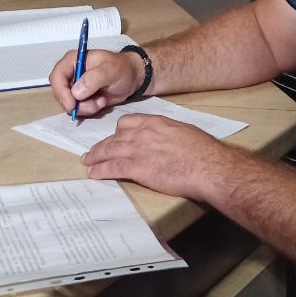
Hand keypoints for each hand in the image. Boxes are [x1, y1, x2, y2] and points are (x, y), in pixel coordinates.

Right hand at [49, 48, 144, 117]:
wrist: (133, 77)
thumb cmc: (122, 68)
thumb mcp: (110, 70)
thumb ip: (93, 79)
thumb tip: (76, 92)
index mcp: (73, 61)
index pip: (56, 77)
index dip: (61, 92)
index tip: (72, 104)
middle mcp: (71, 74)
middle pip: (61, 93)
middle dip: (76, 103)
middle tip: (93, 105)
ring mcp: (76, 87)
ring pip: (69, 104)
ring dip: (85, 108)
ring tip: (101, 101)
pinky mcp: (82, 98)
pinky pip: (79, 109)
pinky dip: (89, 110)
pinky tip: (101, 102)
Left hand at [81, 114, 234, 201]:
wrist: (207, 166)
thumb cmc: (203, 151)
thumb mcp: (185, 133)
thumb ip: (170, 135)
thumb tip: (168, 141)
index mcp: (155, 123)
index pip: (128, 122)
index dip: (118, 132)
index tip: (114, 137)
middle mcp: (143, 133)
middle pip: (115, 137)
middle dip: (102, 145)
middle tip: (93, 152)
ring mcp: (138, 150)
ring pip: (109, 151)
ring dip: (96, 157)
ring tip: (88, 162)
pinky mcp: (137, 168)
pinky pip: (112, 167)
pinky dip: (101, 170)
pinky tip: (94, 174)